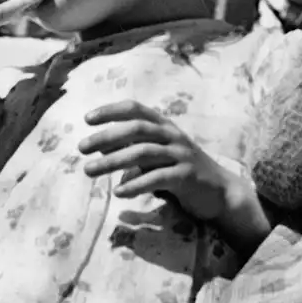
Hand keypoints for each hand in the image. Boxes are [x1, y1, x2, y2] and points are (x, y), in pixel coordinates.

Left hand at [78, 101, 268, 252]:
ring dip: (112, 162)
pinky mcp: (186, 177)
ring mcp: (181, 155)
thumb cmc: (184, 173)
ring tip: (89, 171)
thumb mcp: (158, 158)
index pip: (136, 109)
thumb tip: (104, 153)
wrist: (220, 192)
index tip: (87, 119)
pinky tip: (119, 192)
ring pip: (142, 153)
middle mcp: (173, 136)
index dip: (111, 111)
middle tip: (81, 148)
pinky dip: (135, 184)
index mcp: (165, 127)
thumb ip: (135, 153)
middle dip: (105, 137)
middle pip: (136, 129)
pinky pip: (157, 178)